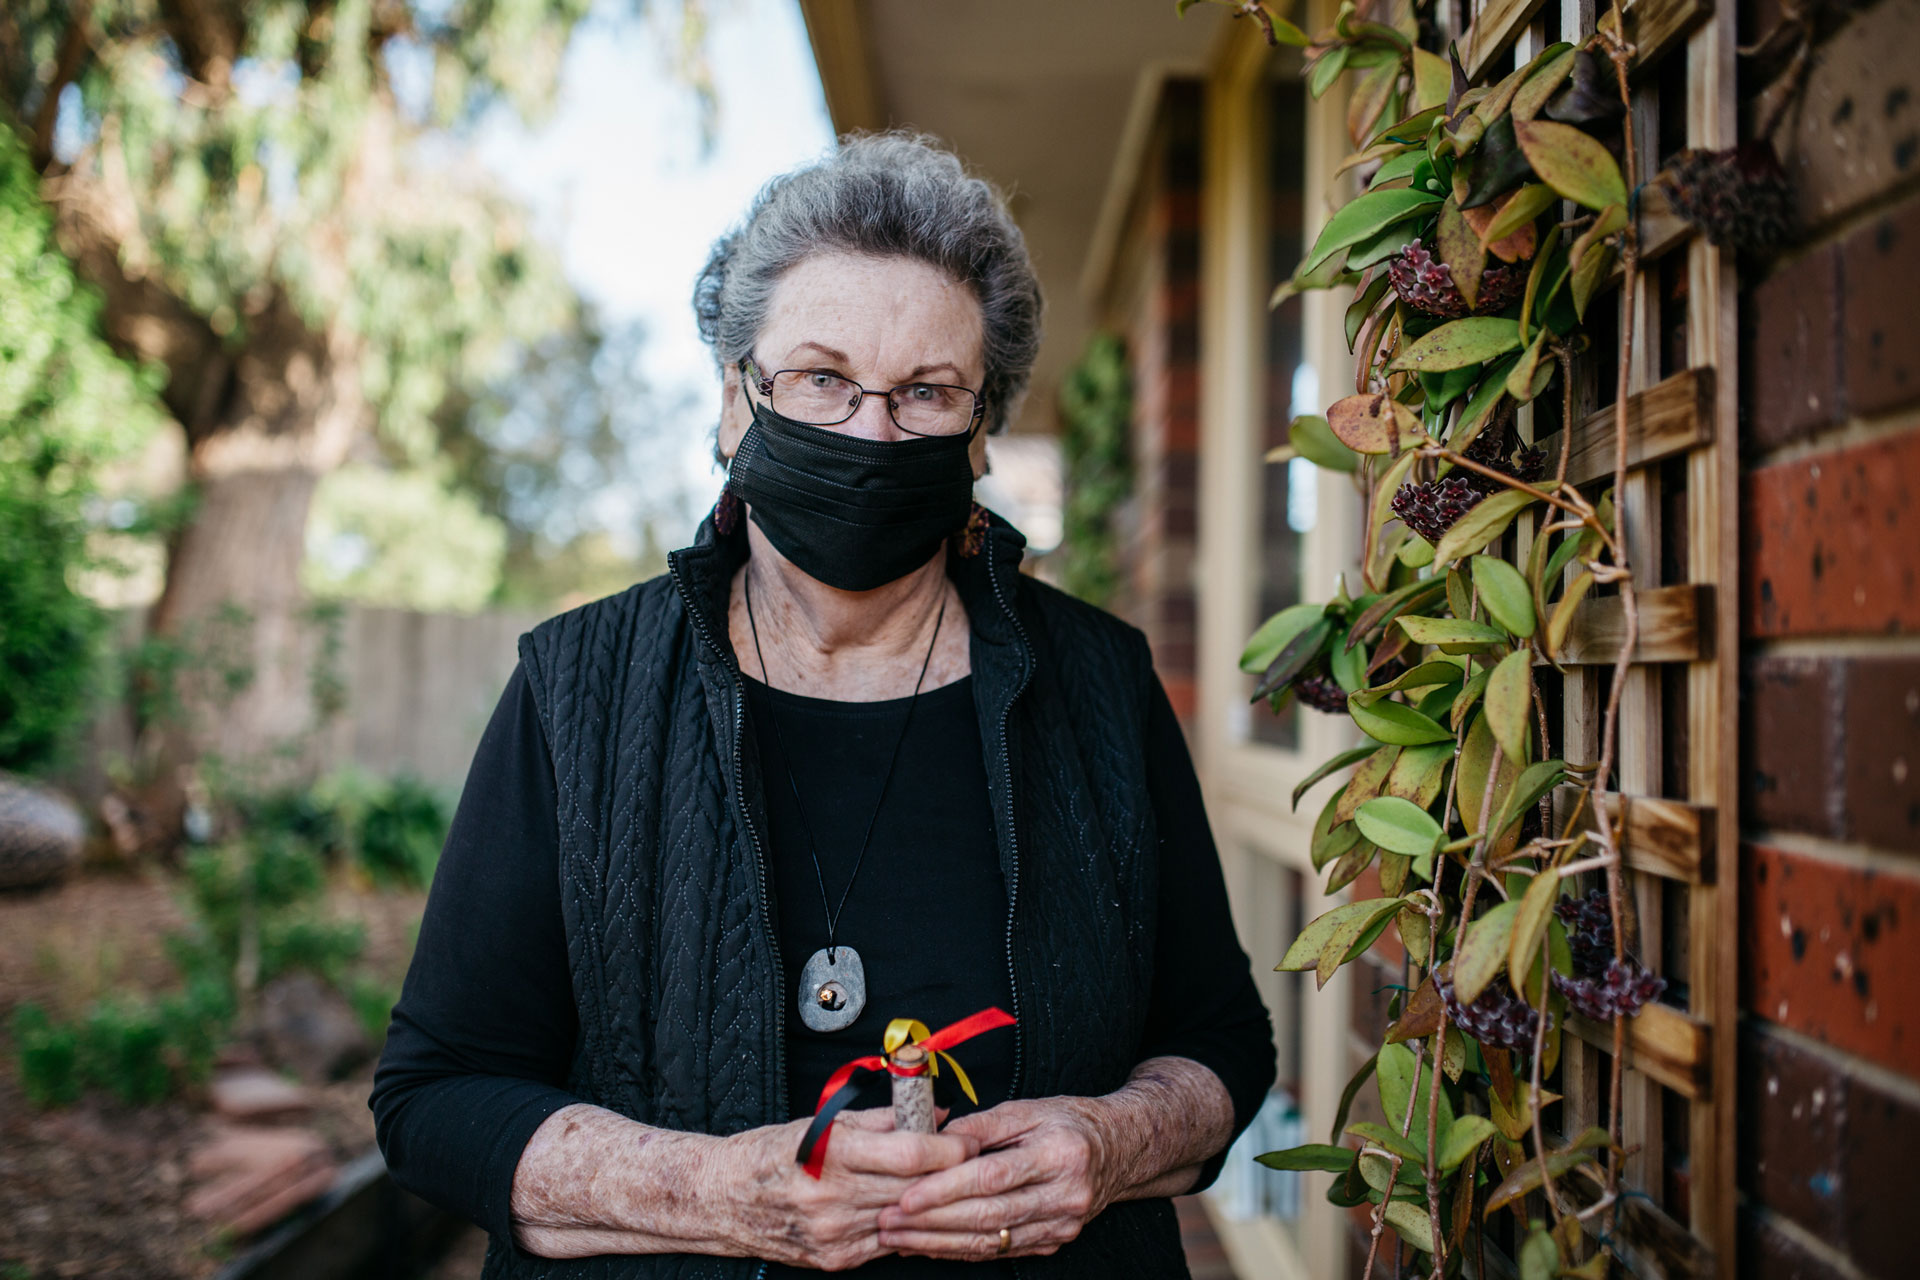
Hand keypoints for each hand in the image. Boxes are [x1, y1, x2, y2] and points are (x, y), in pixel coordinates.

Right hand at [714, 1106, 977, 1271]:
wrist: (723, 1199)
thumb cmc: (770, 1155)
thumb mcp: (822, 1123)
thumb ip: (882, 1119)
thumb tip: (931, 1114)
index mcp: (832, 1153)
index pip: (909, 1153)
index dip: (947, 1147)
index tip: (966, 1140)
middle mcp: (834, 1197)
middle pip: (914, 1187)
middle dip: (948, 1173)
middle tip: (966, 1158)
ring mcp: (836, 1233)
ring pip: (906, 1216)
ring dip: (928, 1200)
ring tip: (942, 1183)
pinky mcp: (837, 1258)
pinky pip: (887, 1240)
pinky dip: (901, 1222)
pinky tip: (906, 1207)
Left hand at [875, 1097, 1130, 1260]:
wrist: (1121, 1149)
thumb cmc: (1070, 1122)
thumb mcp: (1030, 1108)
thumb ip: (982, 1126)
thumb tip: (936, 1139)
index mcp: (1058, 1154)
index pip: (991, 1178)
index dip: (945, 1190)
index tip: (906, 1195)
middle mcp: (1064, 1194)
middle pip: (987, 1216)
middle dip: (931, 1222)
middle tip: (889, 1220)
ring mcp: (1062, 1224)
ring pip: (990, 1240)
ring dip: (938, 1242)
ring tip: (898, 1238)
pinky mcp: (1055, 1241)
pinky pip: (1000, 1251)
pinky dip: (961, 1250)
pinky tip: (930, 1246)